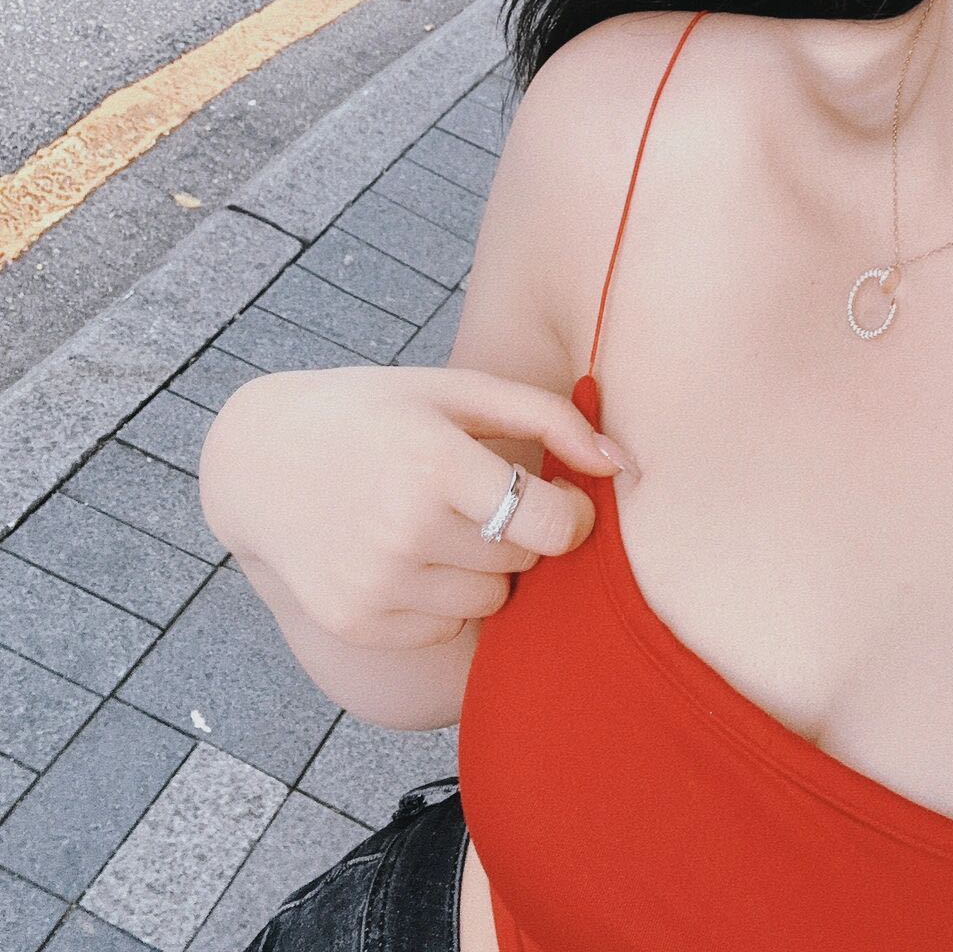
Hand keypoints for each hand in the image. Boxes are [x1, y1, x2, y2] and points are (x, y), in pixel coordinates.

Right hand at [200, 364, 637, 650]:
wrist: (259, 459)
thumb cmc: (376, 413)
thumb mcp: (457, 391)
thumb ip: (550, 418)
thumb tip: (626, 465)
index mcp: (434, 463)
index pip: (553, 526)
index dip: (571, 513)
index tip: (557, 495)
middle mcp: (404, 532)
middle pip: (523, 563)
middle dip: (518, 533)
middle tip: (476, 496)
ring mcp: (377, 586)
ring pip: (490, 604)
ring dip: (484, 570)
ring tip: (437, 522)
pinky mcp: (358, 624)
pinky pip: (445, 630)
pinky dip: (441, 599)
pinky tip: (404, 553)